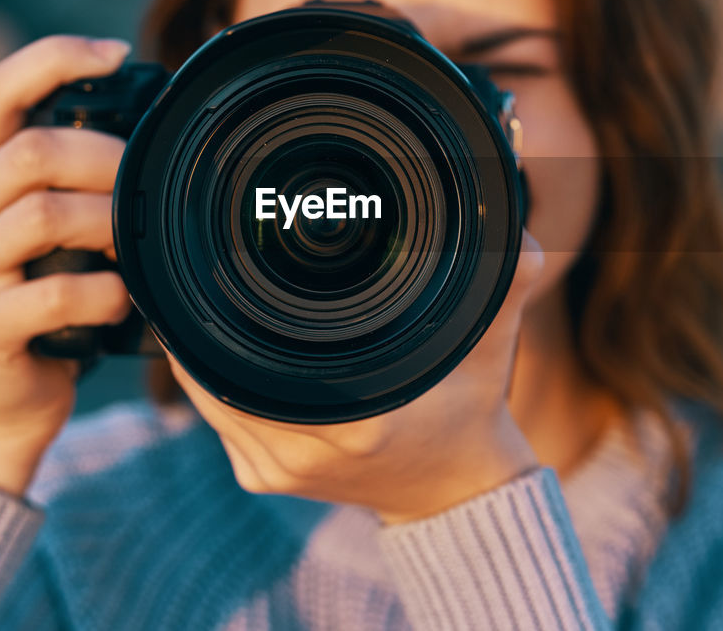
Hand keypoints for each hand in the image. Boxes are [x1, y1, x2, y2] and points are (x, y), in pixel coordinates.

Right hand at [0, 35, 134, 494]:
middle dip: (106, 159)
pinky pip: (52, 294)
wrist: (3, 400)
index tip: (120, 53)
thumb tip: (164, 131)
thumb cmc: (49, 302)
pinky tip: (125, 300)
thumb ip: (84, 184)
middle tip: (151, 183)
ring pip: (40, 216)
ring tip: (140, 244)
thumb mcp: (59, 233)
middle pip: (29, 152)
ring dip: (110, 225)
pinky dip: (105, 294)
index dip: (55, 57)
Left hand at [167, 232, 545, 523]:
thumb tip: (518, 231)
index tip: (214, 270)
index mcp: (356, 421)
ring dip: (205, 355)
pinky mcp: (266, 481)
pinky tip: (220, 351)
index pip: (252, 359)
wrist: (455, 490)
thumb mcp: (490, 341)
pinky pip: (220, 423)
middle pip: (219, 375)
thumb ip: (505, 281)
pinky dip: (216, 386)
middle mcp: (306, 452)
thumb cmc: (470, 410)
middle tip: (205, 273)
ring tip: (204, 305)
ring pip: (210, 400)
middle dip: (208, 326)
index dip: (223, 315)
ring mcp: (278, 472)